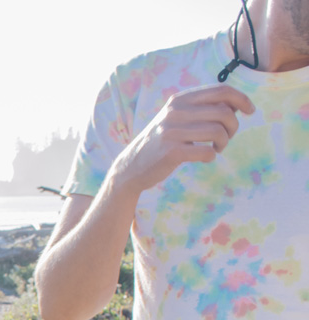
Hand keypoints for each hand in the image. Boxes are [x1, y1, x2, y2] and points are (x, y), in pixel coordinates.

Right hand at [110, 84, 254, 195]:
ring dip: (224, 142)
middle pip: (224, 112)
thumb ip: (202, 109)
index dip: (242, 99)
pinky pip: (207, 152)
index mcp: (179, 100)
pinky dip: (212, 156)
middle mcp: (175, 112)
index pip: (221, 90)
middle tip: (227, 137)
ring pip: (218, 131)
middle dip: (234, 126)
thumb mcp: (177, 117)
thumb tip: (236, 105)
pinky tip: (205, 157)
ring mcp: (171, 131)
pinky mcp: (171, 152)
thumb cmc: (162, 141)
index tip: (250, 110)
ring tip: (217, 148)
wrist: (131, 166)